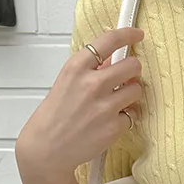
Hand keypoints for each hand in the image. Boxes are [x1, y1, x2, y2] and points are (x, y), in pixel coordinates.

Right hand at [17, 27, 145, 182]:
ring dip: (131, 93)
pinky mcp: (113, 126)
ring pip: (137, 89)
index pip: (109, 40)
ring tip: (118, 100)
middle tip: (127, 76)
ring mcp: (104, 106)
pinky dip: (128, 116)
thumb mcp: (66, 83)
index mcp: (76, 68)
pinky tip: (114, 119)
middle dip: (133, 70)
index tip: (136, 35)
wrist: (46, 149)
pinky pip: (134, 114)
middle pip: (132, 65)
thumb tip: (113, 59)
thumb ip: (90, 69)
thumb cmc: (53, 117)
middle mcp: (92, 84)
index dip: (128, 34)